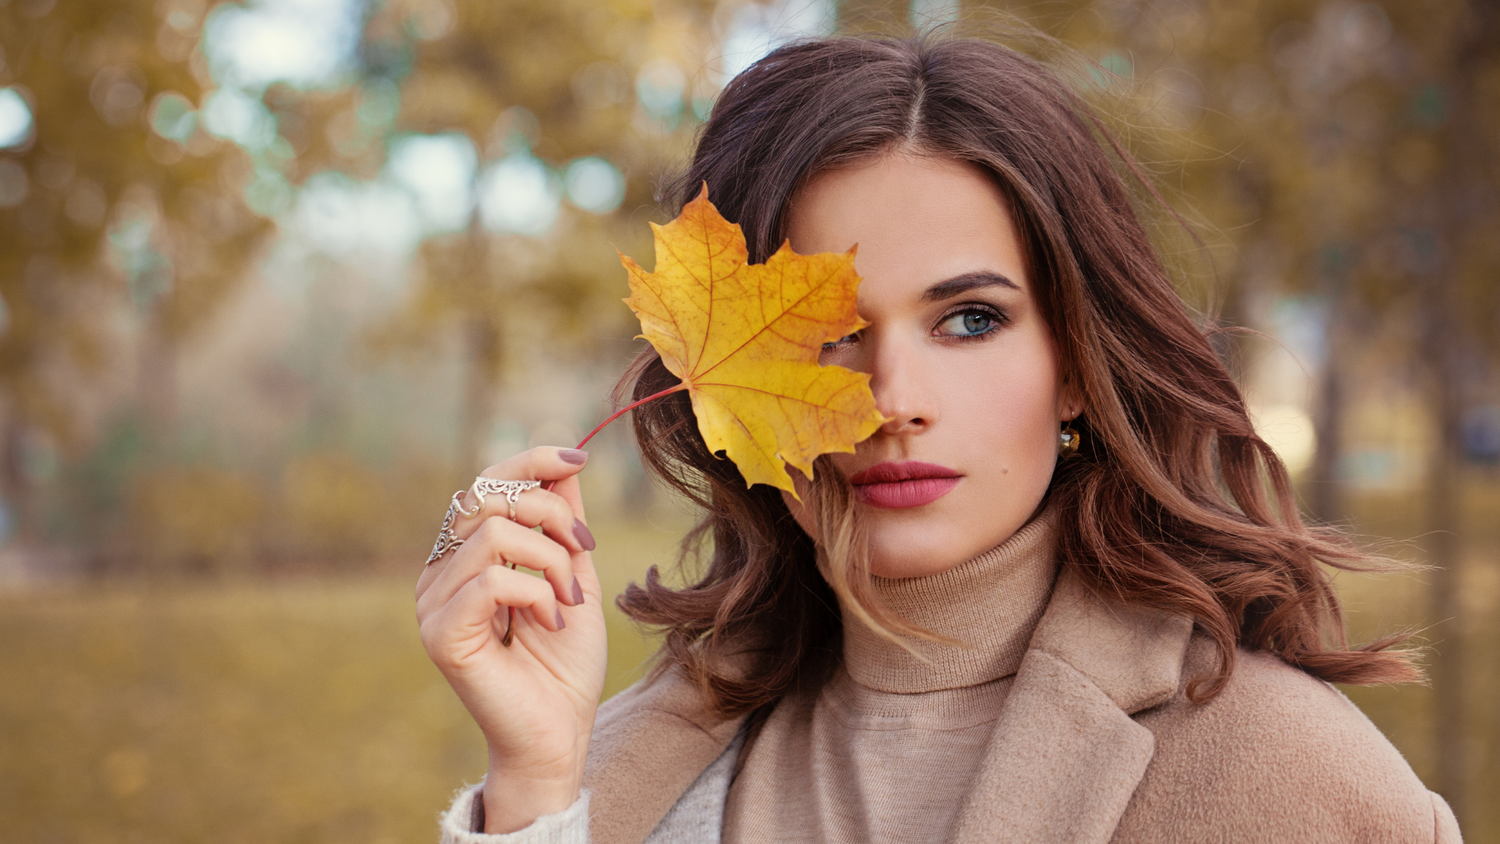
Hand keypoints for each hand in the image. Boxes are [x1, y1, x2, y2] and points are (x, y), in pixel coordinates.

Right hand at [415, 447, 607, 832]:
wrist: (560, 733)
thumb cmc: (565, 662)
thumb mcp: (575, 574)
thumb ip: (563, 521)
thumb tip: (566, 460)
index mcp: (466, 555)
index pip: (486, 482)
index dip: (531, 460)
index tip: (578, 459)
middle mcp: (440, 573)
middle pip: (490, 496)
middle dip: (552, 515)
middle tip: (582, 556)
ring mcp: (432, 603)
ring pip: (495, 534)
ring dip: (551, 561)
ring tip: (567, 599)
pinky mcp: (440, 634)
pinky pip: (491, 581)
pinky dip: (536, 594)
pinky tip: (549, 621)